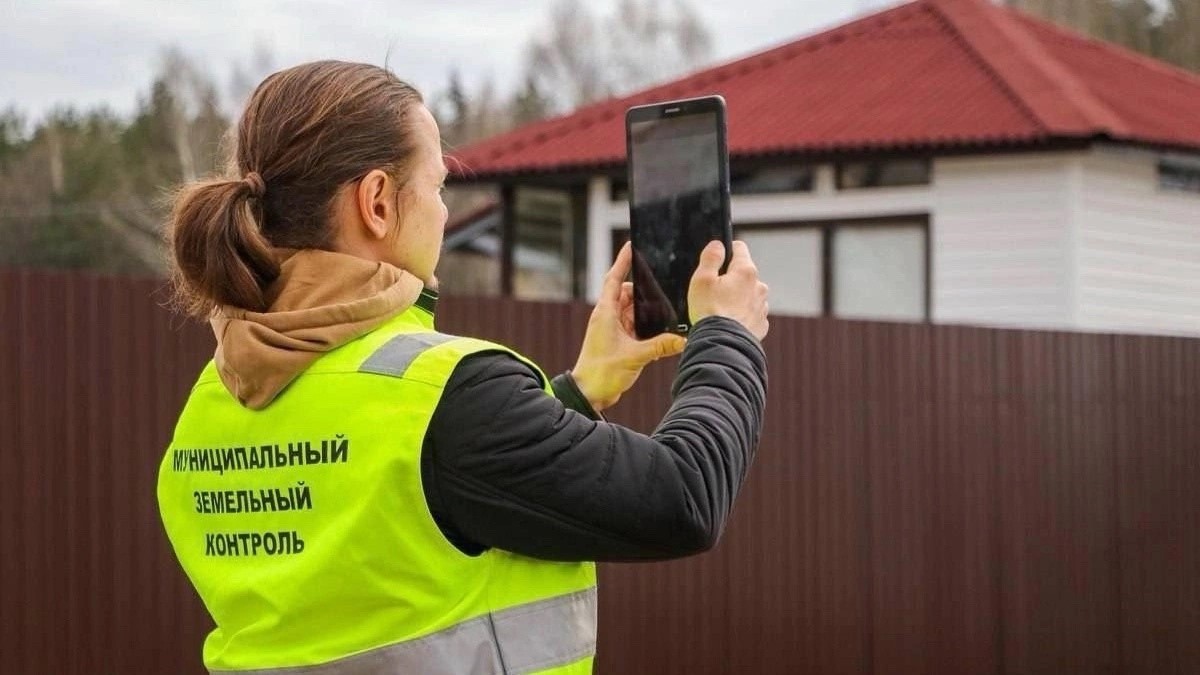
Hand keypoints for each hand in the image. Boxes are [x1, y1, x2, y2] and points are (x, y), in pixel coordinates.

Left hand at [571, 242, 686, 410]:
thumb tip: (684, 339)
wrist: (590, 394)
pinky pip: (636, 326)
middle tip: (664, 286)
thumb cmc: (601, 372)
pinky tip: (662, 330)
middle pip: (629, 294)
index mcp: (606, 312)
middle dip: (645, 291)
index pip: (614, 279)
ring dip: (647, 311)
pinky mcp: (620, 341)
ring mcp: (613, 329)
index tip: (632, 245)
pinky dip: (647, 326)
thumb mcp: (634, 356)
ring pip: (634, 310)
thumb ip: (660, 346)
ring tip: (667, 309)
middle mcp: (608, 317)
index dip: (623, 261)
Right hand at [688, 240, 769, 340]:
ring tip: (720, 310)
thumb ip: (711, 257)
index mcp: (745, 271)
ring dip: (737, 298)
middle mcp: (759, 286)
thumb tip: (718, 245)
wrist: (721, 345)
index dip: (726, 250)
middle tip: (713, 291)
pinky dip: (741, 315)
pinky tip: (729, 322)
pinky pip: (751, 313)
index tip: (717, 259)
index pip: (739, 248)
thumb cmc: (710, 312)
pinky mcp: (761, 324)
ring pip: (748, 294)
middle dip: (730, 279)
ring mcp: (761, 306)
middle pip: (743, 273)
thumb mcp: (702, 279)